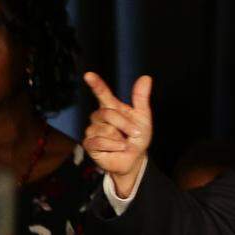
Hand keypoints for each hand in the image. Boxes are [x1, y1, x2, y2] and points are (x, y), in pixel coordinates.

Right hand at [83, 72, 153, 195]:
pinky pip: (100, 141)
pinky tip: (117, 148)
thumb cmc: (136, 138)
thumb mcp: (143, 118)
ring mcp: (92, 130)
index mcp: (111, 107)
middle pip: (108, 114)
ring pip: (105, 129)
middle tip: (134, 134)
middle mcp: (99, 116)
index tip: (88, 75)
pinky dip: (113, 146)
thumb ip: (141, 98)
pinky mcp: (89, 143)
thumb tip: (146, 77)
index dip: (96, 84)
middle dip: (125, 125)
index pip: (102, 93)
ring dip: (120, 138)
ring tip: (123, 143)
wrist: (134, 159)